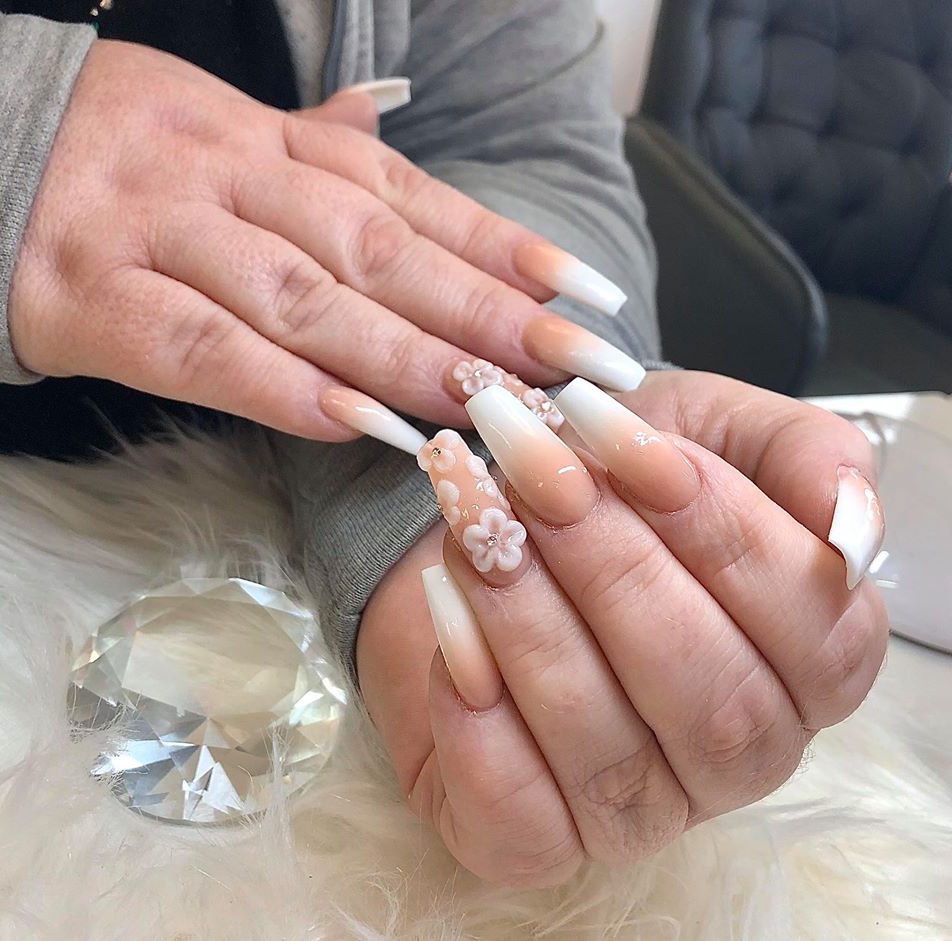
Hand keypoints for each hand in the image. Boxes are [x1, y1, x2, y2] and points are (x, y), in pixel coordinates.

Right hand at [8, 41, 631, 441]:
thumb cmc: (128, 160)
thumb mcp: (229, 132)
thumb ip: (315, 146)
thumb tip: (395, 127)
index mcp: (276, 143)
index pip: (416, 200)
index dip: (507, 252)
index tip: (587, 302)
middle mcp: (234, 179)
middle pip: (381, 253)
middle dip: (485, 314)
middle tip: (572, 367)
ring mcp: (165, 236)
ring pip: (307, 300)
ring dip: (406, 357)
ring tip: (492, 404)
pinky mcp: (98, 301)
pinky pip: (205, 349)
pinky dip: (286, 389)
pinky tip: (363, 426)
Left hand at [358, 370, 887, 886]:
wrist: (492, 523)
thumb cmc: (608, 481)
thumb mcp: (709, 430)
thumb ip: (799, 454)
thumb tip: (849, 520)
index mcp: (806, 662)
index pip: (806, 621)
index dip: (720, 528)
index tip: (629, 446)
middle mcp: (735, 754)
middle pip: (707, 692)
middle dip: (611, 569)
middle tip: (537, 478)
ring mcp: (637, 811)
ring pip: (606, 749)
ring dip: (529, 620)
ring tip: (478, 525)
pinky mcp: (534, 838)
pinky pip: (515, 811)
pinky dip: (473, 713)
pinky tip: (446, 611)